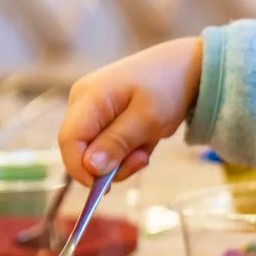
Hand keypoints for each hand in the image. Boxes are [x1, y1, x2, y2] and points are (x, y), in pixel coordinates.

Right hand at [58, 37, 202, 185]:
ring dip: (123, 157)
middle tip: (142, 160)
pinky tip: (146, 139)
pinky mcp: (106, 117)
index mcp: (89, 97)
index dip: (80, 169)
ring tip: (148, 145)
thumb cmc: (168, 87)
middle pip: (81, 148)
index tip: (103, 188)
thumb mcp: (148, 119)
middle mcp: (84, 102)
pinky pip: (109, 144)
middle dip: (110, 164)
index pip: (68, 140)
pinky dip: (128, 149)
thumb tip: (90, 168)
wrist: (186, 66)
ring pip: (97, 150)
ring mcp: (93, 109)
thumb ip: (118, 143)